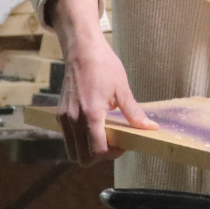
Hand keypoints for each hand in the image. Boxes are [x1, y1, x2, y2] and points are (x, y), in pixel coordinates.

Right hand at [47, 0, 156, 164]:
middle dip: (99, 155)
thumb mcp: (122, 89)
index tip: (124, 145)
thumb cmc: (104, 66)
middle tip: (115, 143)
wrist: (82, 51)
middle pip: (81, 158)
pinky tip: (95, 127)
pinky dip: (80, 140)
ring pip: (72, 150)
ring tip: (105, 135)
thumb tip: (149, 127)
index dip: (112, 154)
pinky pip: (68, 138)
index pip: (97, 151)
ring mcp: (64, 118)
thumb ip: (133, 112)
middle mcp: (73, 120)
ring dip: (87, 150)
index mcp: (91, 115)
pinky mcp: (59, 115)